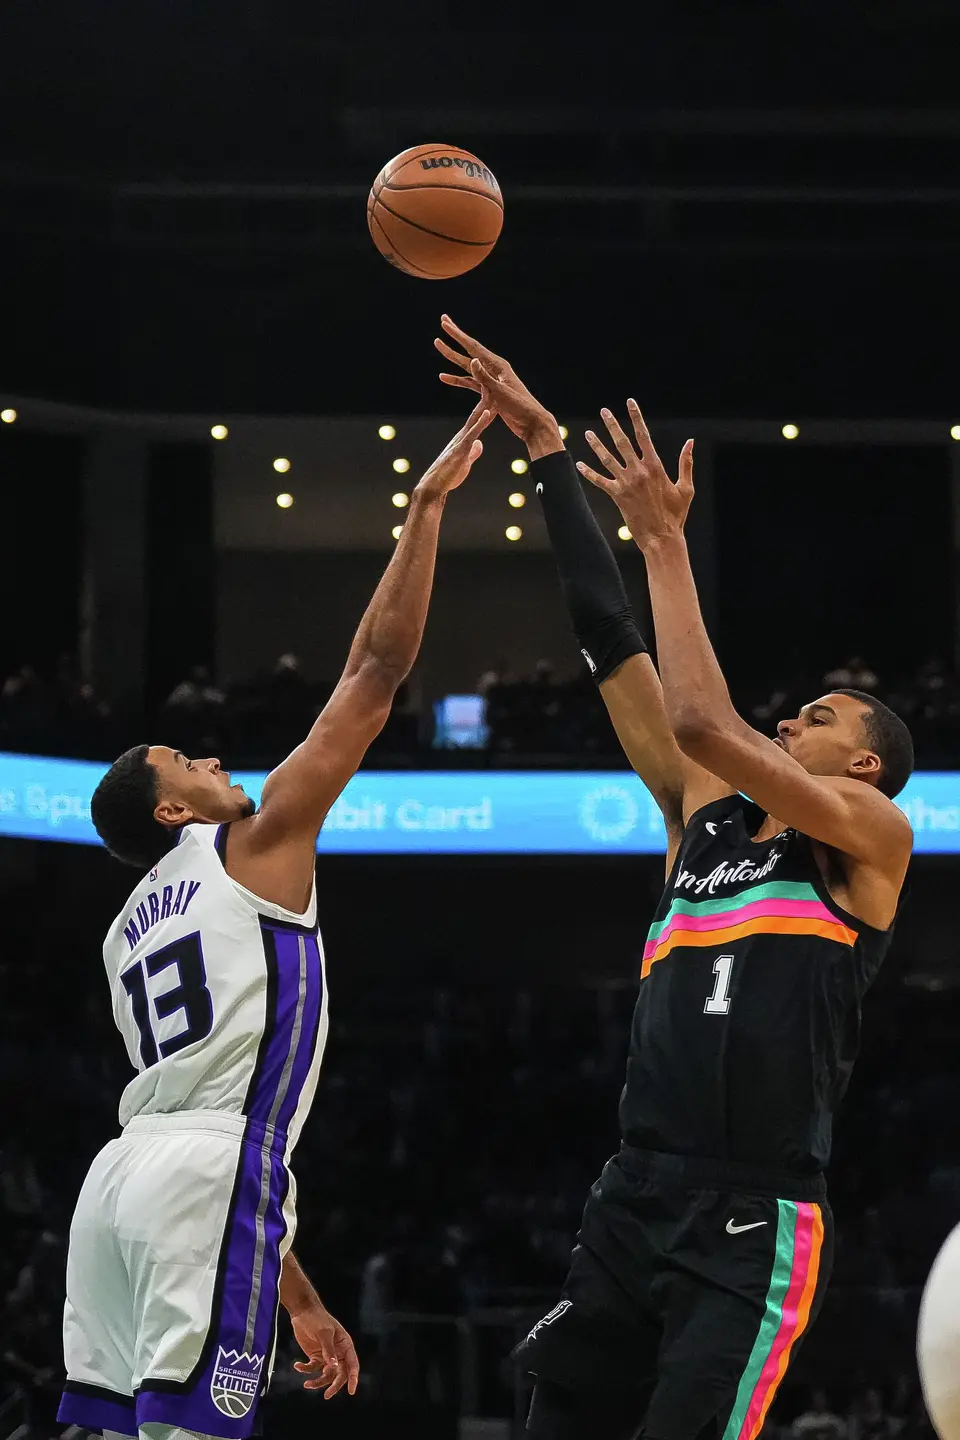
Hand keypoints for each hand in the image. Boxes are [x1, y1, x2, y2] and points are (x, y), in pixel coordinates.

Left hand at [290, 1302, 359, 1399]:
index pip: (352, 1364)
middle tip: (327, 1395)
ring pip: (326, 1375)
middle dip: (334, 1385)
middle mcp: (338, 1352)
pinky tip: (297, 1365)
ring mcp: (326, 1355)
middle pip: (340, 1374)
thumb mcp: (324, 1333)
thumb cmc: (317, 1319)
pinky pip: (312, 1368)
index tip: (352, 1391)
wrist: (302, 1311)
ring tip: (307, 1384)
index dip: (353, 1378)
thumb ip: (328, 1350)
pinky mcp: (315, 1356)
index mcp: (345, 1345)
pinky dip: (305, 1369)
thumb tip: (334, 1367)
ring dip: (317, 1381)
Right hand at [414, 397, 492, 500]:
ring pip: (475, 417)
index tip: (497, 392)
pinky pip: (473, 433)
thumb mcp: (465, 462)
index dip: (488, 404)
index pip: (478, 417)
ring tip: (492, 387)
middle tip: (495, 380)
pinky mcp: (461, 449)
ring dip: (485, 402)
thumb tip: (479, 445)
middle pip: (477, 412)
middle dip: (487, 396)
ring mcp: (462, 440)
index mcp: (465, 437)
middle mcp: (463, 434)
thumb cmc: (448, 476)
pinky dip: (481, 422)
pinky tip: (488, 412)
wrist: (434, 486)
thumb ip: (472, 452)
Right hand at [434, 315, 562, 458]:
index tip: (445, 323)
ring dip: (452, 357)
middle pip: (469, 350)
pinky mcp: (488, 392)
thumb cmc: (519, 406)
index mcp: (497, 365)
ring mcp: (490, 380)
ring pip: (466, 366)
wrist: (531, 422)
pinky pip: (469, 383)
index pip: (473, 346)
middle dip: (454, 337)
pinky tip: (443, 377)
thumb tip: (472, 360)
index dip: (457, 334)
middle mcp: (493, 368)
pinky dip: (456, 380)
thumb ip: (485, 377)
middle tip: (443, 322)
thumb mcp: (500, 392)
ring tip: (438, 345)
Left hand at [576, 400, 694, 547]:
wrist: (662, 538)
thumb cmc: (676, 515)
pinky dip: (588, 473)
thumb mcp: (686, 488)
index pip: (644, 435)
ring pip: (607, 459)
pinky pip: (600, 481)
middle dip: (612, 425)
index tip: (630, 402)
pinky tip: (578, 464)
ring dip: (596, 445)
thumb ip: (686, 463)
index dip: (636, 417)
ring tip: (587, 432)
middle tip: (604, 411)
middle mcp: (639, 472)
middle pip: (622, 442)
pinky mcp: (617, 496)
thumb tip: (690, 442)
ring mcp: (626, 484)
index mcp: (656, 466)